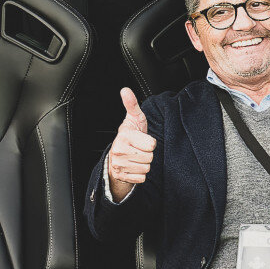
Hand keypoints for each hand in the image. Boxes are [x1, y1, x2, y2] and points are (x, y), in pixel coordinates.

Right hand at [104, 87, 155, 201]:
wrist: (117, 155)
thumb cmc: (130, 136)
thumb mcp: (133, 119)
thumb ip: (131, 104)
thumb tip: (125, 90)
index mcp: (124, 137)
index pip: (151, 145)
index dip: (150, 143)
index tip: (142, 140)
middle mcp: (119, 151)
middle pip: (150, 157)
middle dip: (147, 154)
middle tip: (139, 149)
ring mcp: (119, 165)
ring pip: (146, 168)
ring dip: (144, 164)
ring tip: (136, 157)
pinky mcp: (122, 177)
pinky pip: (142, 178)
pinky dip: (140, 174)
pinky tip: (133, 166)